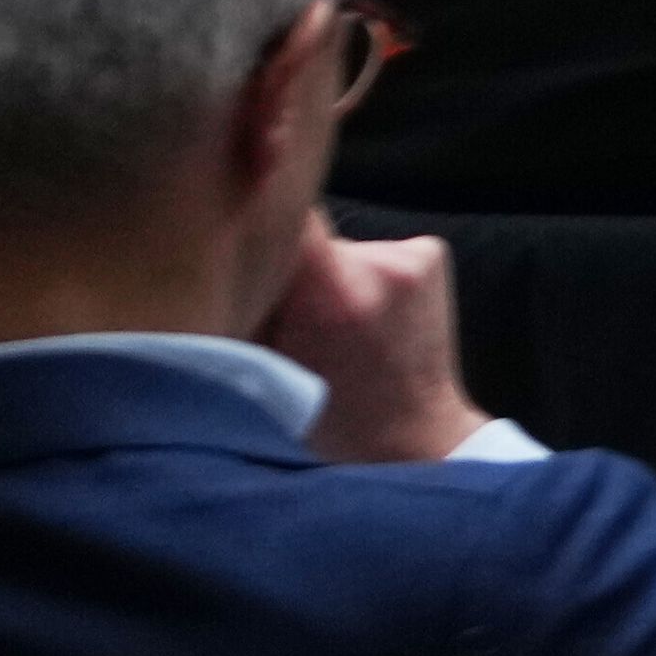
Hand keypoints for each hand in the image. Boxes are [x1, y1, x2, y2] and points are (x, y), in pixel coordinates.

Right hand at [260, 217, 478, 463]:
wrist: (409, 436)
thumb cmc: (325, 415)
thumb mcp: (266, 367)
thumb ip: (251, 307)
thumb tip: (224, 253)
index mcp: (329, 292)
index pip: (288, 218)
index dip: (267, 228)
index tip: (256, 248)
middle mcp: (376, 266)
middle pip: (309, 237)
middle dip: (298, 270)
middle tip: (303, 318)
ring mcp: (412, 256)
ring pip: (343, 248)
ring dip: (334, 275)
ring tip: (344, 327)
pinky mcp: (431, 254)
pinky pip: (378, 251)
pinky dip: (369, 275)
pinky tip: (375, 318)